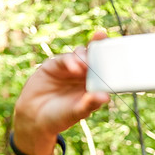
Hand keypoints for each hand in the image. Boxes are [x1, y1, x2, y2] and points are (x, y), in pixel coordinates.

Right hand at [12, 33, 111, 154]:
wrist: (34, 117)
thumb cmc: (60, 117)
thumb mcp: (76, 112)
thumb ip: (89, 104)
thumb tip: (105, 97)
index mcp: (94, 85)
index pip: (106, 69)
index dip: (112, 59)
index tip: (120, 50)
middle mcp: (84, 75)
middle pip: (94, 56)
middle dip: (98, 45)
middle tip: (102, 37)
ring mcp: (69, 68)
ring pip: (80, 54)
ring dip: (84, 55)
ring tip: (85, 65)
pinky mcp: (55, 65)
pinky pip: (64, 59)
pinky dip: (71, 61)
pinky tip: (75, 68)